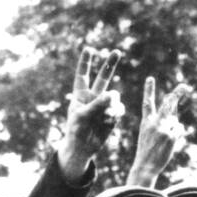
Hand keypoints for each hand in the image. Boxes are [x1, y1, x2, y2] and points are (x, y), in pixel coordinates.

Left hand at [57, 45, 122, 183]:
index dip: (86, 62)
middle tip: (117, 52)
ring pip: (114, 96)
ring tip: (105, 115)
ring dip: (112, 104)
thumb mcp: (84, 116)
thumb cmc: (76, 131)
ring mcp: (104, 106)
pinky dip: (116, 113)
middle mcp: (93, 97)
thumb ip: (98, 103)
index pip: (83, 75)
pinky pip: (119, 109)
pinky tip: (110, 119)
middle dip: (110, 65)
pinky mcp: (112, 115)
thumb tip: (114, 94)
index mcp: (80, 94)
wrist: (83, 148)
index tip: (89, 49)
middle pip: (103, 77)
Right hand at [127, 77, 190, 185]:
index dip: (148, 90)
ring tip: (164, 140)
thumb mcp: (148, 135)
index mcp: (146, 122)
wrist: (145, 166)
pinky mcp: (170, 136)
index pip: (147, 103)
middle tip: (185, 86)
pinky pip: (179, 130)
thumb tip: (175, 113)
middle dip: (177, 94)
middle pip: (168, 104)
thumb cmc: (147, 152)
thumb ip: (161, 122)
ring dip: (174, 128)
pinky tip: (169, 143)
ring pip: (175, 121)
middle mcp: (154, 122)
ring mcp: (163, 129)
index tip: (150, 78)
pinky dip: (177, 135)